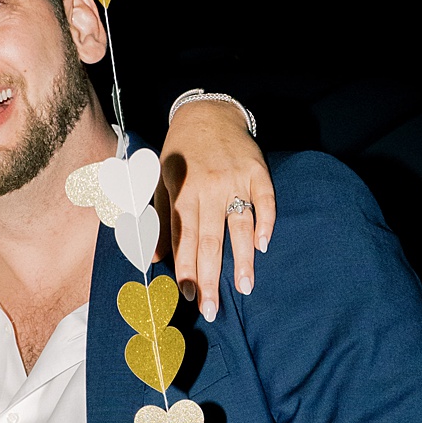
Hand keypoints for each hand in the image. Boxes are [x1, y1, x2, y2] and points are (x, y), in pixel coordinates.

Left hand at [159, 100, 274, 321]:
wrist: (209, 113)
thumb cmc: (181, 154)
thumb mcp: (161, 182)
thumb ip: (160, 221)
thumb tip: (155, 258)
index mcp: (182, 192)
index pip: (183, 239)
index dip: (185, 268)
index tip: (187, 296)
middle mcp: (208, 187)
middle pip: (210, 240)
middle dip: (210, 277)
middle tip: (212, 309)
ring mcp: (235, 179)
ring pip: (240, 224)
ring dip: (242, 259)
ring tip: (245, 288)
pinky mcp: (258, 171)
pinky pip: (265, 200)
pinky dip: (266, 222)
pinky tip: (263, 246)